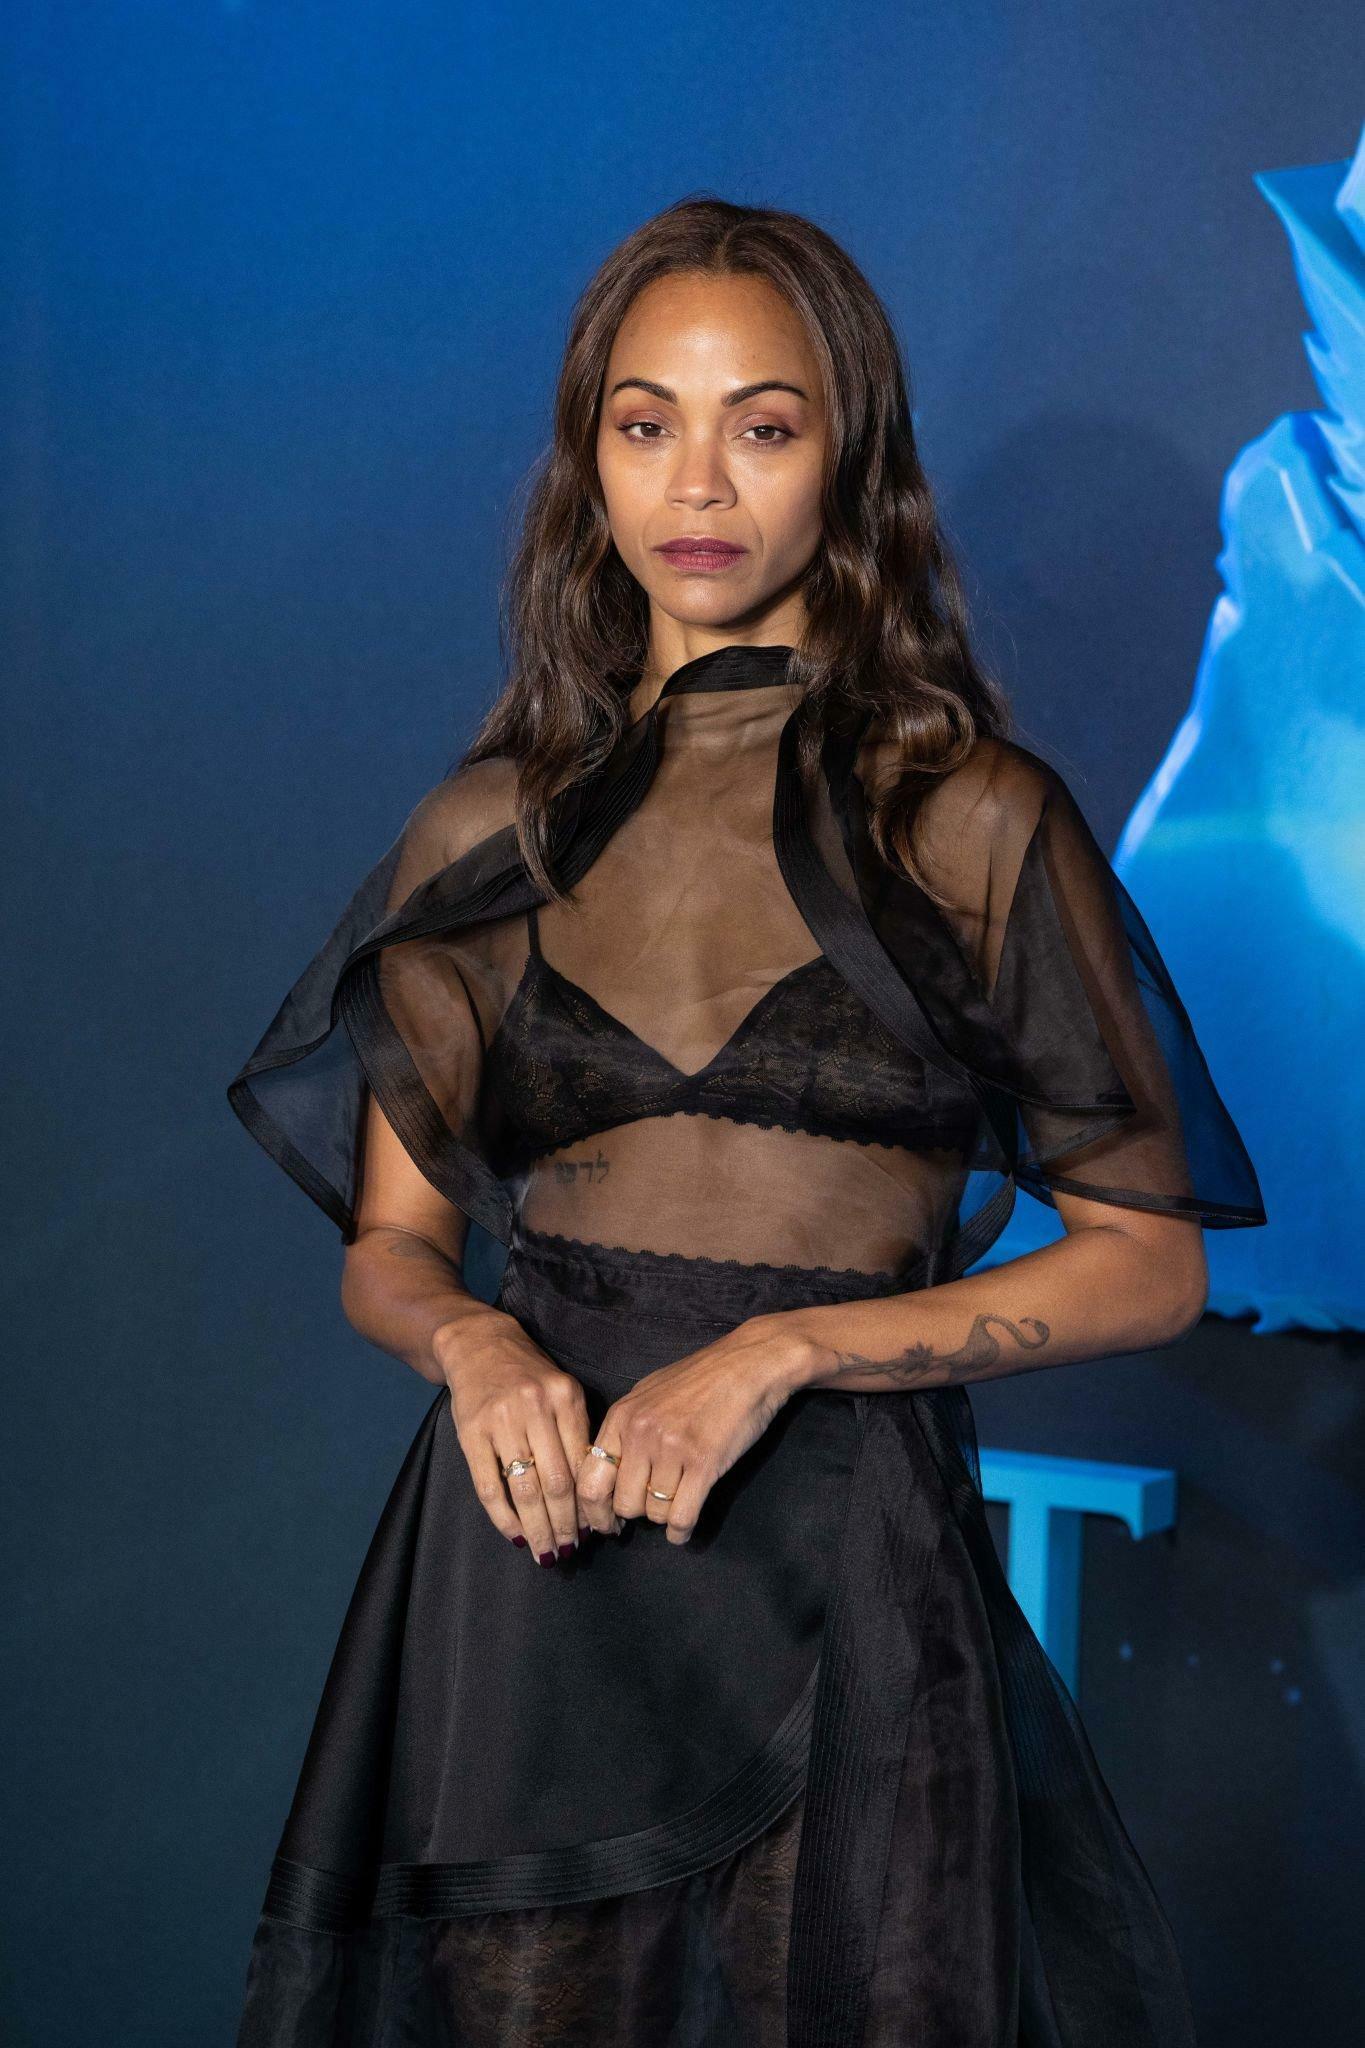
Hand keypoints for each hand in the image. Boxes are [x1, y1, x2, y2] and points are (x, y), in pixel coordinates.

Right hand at [436, 1308, 623, 1563]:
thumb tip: (596, 1494)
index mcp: (565, 1398)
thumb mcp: (562, 1392)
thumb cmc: (529, 1375)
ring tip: (547, 1552)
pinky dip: (504, 1517)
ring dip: (538, 1528)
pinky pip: (489, 1486)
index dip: (592, 1503)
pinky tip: (516, 1535)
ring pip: (525, 1490)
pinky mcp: (471, 1433)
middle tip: (571, 1550)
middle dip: (567, 1524)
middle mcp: (535, 1408)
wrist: (479, 1345)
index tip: (600, 1531)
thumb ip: (578, 1433)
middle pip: (557, 1482)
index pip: (584, 1463)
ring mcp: (501, 1421)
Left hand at [575, 1315, 805, 1545]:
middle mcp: (640, 1434)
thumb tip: (609, 1473)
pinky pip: (682, 1517)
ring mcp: (672, 1449)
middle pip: (623, 1503)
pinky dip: (681, 1532)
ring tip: (677, 1502)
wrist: (749, 1364)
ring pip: (655, 1513)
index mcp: (621, 1417)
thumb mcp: (648, 1394)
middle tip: (651, 1508)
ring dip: (665, 1516)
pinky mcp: (704, 1463)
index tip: (607, 1523)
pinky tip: (683, 1530)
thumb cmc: (701, 1378)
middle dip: (637, 1513)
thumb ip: (625, 1430)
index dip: (595, 1512)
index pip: (589, 1481)